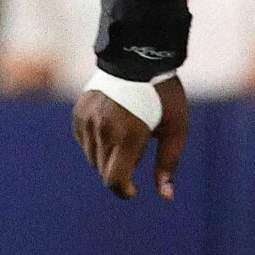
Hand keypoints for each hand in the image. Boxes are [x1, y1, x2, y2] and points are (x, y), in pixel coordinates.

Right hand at [73, 75, 188, 200]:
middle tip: (137, 152)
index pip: (114, 180)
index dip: (124, 191)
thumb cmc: (165, 96)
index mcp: (128, 135)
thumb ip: (168, 164)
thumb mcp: (177, 129)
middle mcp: (102, 129)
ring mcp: (87, 120)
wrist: (137, 58)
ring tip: (128, 136)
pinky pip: (84, 141)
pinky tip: (113, 128)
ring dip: (108, 158)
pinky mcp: (78, 113)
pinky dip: (97, 144)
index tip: (133, 190)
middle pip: (103, 170)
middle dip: (120, 172)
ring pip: (92, 157)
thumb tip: (166, 197)